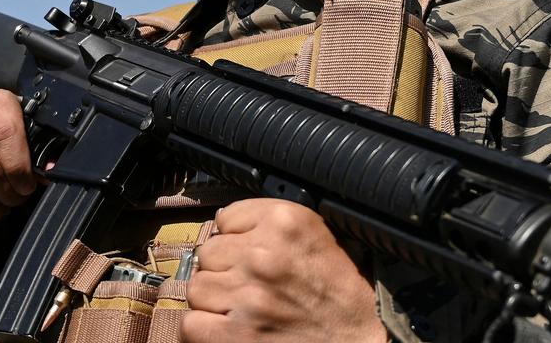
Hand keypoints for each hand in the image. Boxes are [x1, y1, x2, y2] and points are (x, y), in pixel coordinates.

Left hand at [182, 199, 387, 342]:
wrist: (359, 340)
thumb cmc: (340, 295)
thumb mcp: (316, 238)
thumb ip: (272, 226)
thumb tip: (223, 222)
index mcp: (286, 221)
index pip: (226, 218)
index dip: (235, 239)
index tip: (250, 254)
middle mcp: (264, 254)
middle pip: (208, 253)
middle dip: (224, 270)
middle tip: (250, 286)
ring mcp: (248, 296)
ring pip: (196, 287)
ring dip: (214, 300)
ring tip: (242, 309)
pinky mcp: (236, 335)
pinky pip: (190, 323)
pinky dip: (203, 329)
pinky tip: (226, 329)